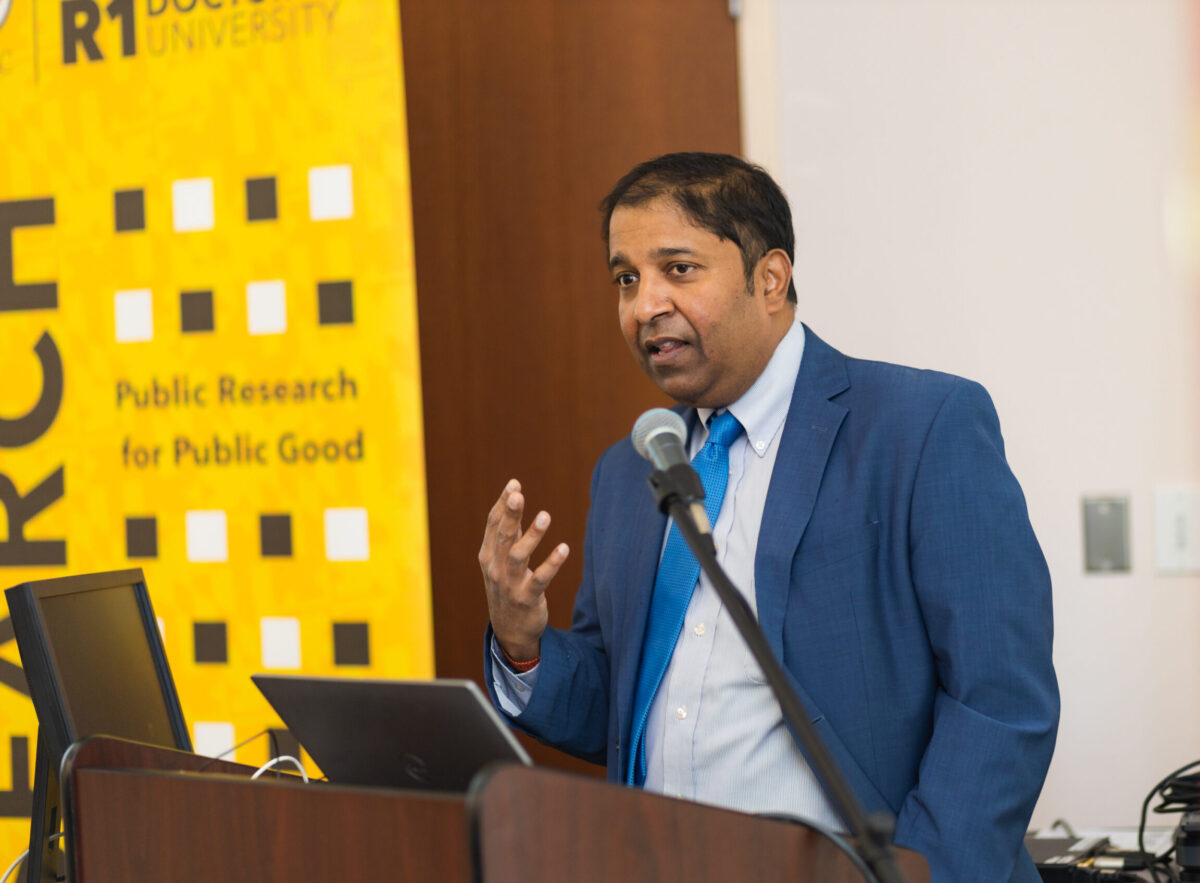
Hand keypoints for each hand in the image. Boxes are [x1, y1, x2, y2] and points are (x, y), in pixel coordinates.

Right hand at [479, 479, 569, 660]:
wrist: (510, 630)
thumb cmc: (507, 588)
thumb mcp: (501, 561)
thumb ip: (508, 534)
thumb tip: (514, 501)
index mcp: (488, 556)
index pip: (492, 525)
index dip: (502, 504)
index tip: (514, 484)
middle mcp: (495, 568)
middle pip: (503, 536)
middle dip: (510, 514)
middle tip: (518, 493)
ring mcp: (509, 585)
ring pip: (518, 556)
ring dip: (532, 536)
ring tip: (545, 515)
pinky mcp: (527, 599)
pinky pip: (540, 580)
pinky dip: (552, 564)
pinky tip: (564, 548)